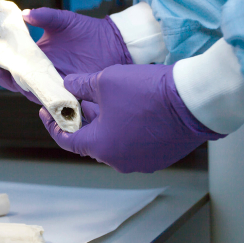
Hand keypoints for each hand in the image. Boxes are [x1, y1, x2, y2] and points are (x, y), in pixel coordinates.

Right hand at [0, 8, 132, 102]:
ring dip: (15, 86)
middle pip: (17, 79)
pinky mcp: (68, 90)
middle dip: (1, 78)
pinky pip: (50, 97)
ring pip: (29, 90)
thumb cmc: (89, 30)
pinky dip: (38, 95)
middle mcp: (44, 71)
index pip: (14, 62)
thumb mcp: (63, 20)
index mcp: (39, 55)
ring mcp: (55, 82)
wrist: (114, 42)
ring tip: (3, 77)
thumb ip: (44, 16)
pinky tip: (27, 90)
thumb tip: (24, 14)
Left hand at [40, 64, 225, 172]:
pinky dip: (126, 129)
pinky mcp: (161, 156)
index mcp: (101, 146)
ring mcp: (143, 161)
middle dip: (83, 120)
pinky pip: (135, 144)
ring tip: (104, 101)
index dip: (54, 124)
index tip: (49, 111)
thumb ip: (81, 85)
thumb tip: (69, 85)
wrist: (194, 99)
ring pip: (115, 142)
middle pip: (92, 141)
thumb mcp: (105, 81)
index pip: (68, 140)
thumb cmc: (147, 91)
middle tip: (78, 100)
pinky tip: (128, 109)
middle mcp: (120, 161)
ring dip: (106, 124)